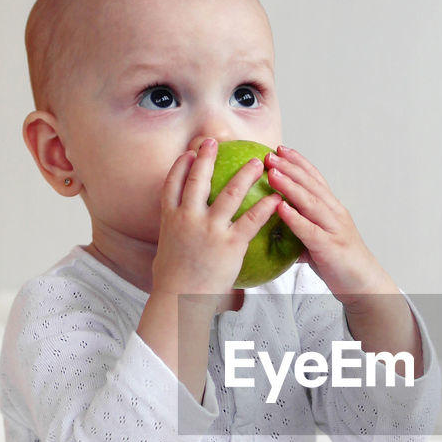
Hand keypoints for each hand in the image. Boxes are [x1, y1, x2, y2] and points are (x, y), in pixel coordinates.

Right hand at [152, 138, 279, 297]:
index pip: (172, 184)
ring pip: (230, 192)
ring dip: (245, 174)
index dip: (180, 166)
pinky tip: (276, 198)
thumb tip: (176, 240)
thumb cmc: (173, 284)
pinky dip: (266, 207)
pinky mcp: (230, 243)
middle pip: (197, 179)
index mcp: (170, 219)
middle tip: (214, 141)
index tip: (188, 154)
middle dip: (206, 157)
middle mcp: (188, 218)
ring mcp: (210, 229)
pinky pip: (252, 220)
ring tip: (258, 162)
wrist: (179, 300)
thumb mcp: (166, 254)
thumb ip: (174, 239)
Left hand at [265, 145, 394, 302]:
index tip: (282, 150)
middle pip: (311, 185)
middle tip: (270, 155)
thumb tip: (280, 230)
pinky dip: (294, 217)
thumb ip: (302, 232)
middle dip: (290, 168)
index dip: (299, 163)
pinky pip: (309, 229)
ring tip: (272, 173)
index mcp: (333, 210)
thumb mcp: (320, 242)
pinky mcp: (330, 247)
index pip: (316, 180)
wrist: (364, 286)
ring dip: (290, 186)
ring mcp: (334, 229)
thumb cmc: (342, 264)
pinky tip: (280, 207)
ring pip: (310, 202)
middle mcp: (335, 214)